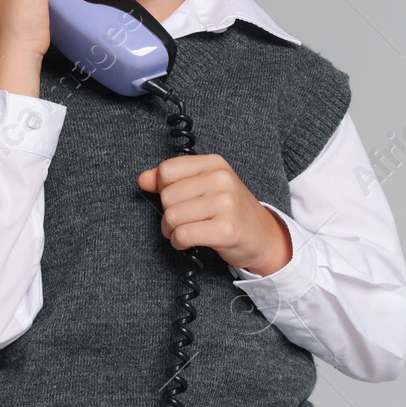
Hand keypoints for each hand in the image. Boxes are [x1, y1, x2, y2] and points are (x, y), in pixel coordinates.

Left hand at [136, 154, 292, 274]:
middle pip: (167, 196)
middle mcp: (222, 179)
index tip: (178, 198)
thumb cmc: (230, 210)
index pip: (167, 170)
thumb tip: (142, 179)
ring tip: (186, 231)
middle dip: (168, 214)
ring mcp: (226, 203)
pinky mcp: (226, 229)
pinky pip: (183, 235)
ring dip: (171, 231)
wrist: (262, 236)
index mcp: (215, 163)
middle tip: (184, 220)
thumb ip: (171, 180)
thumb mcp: (204, 187)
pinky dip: (179, 242)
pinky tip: (188, 242)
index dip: (164, 189)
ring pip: (172, 217)